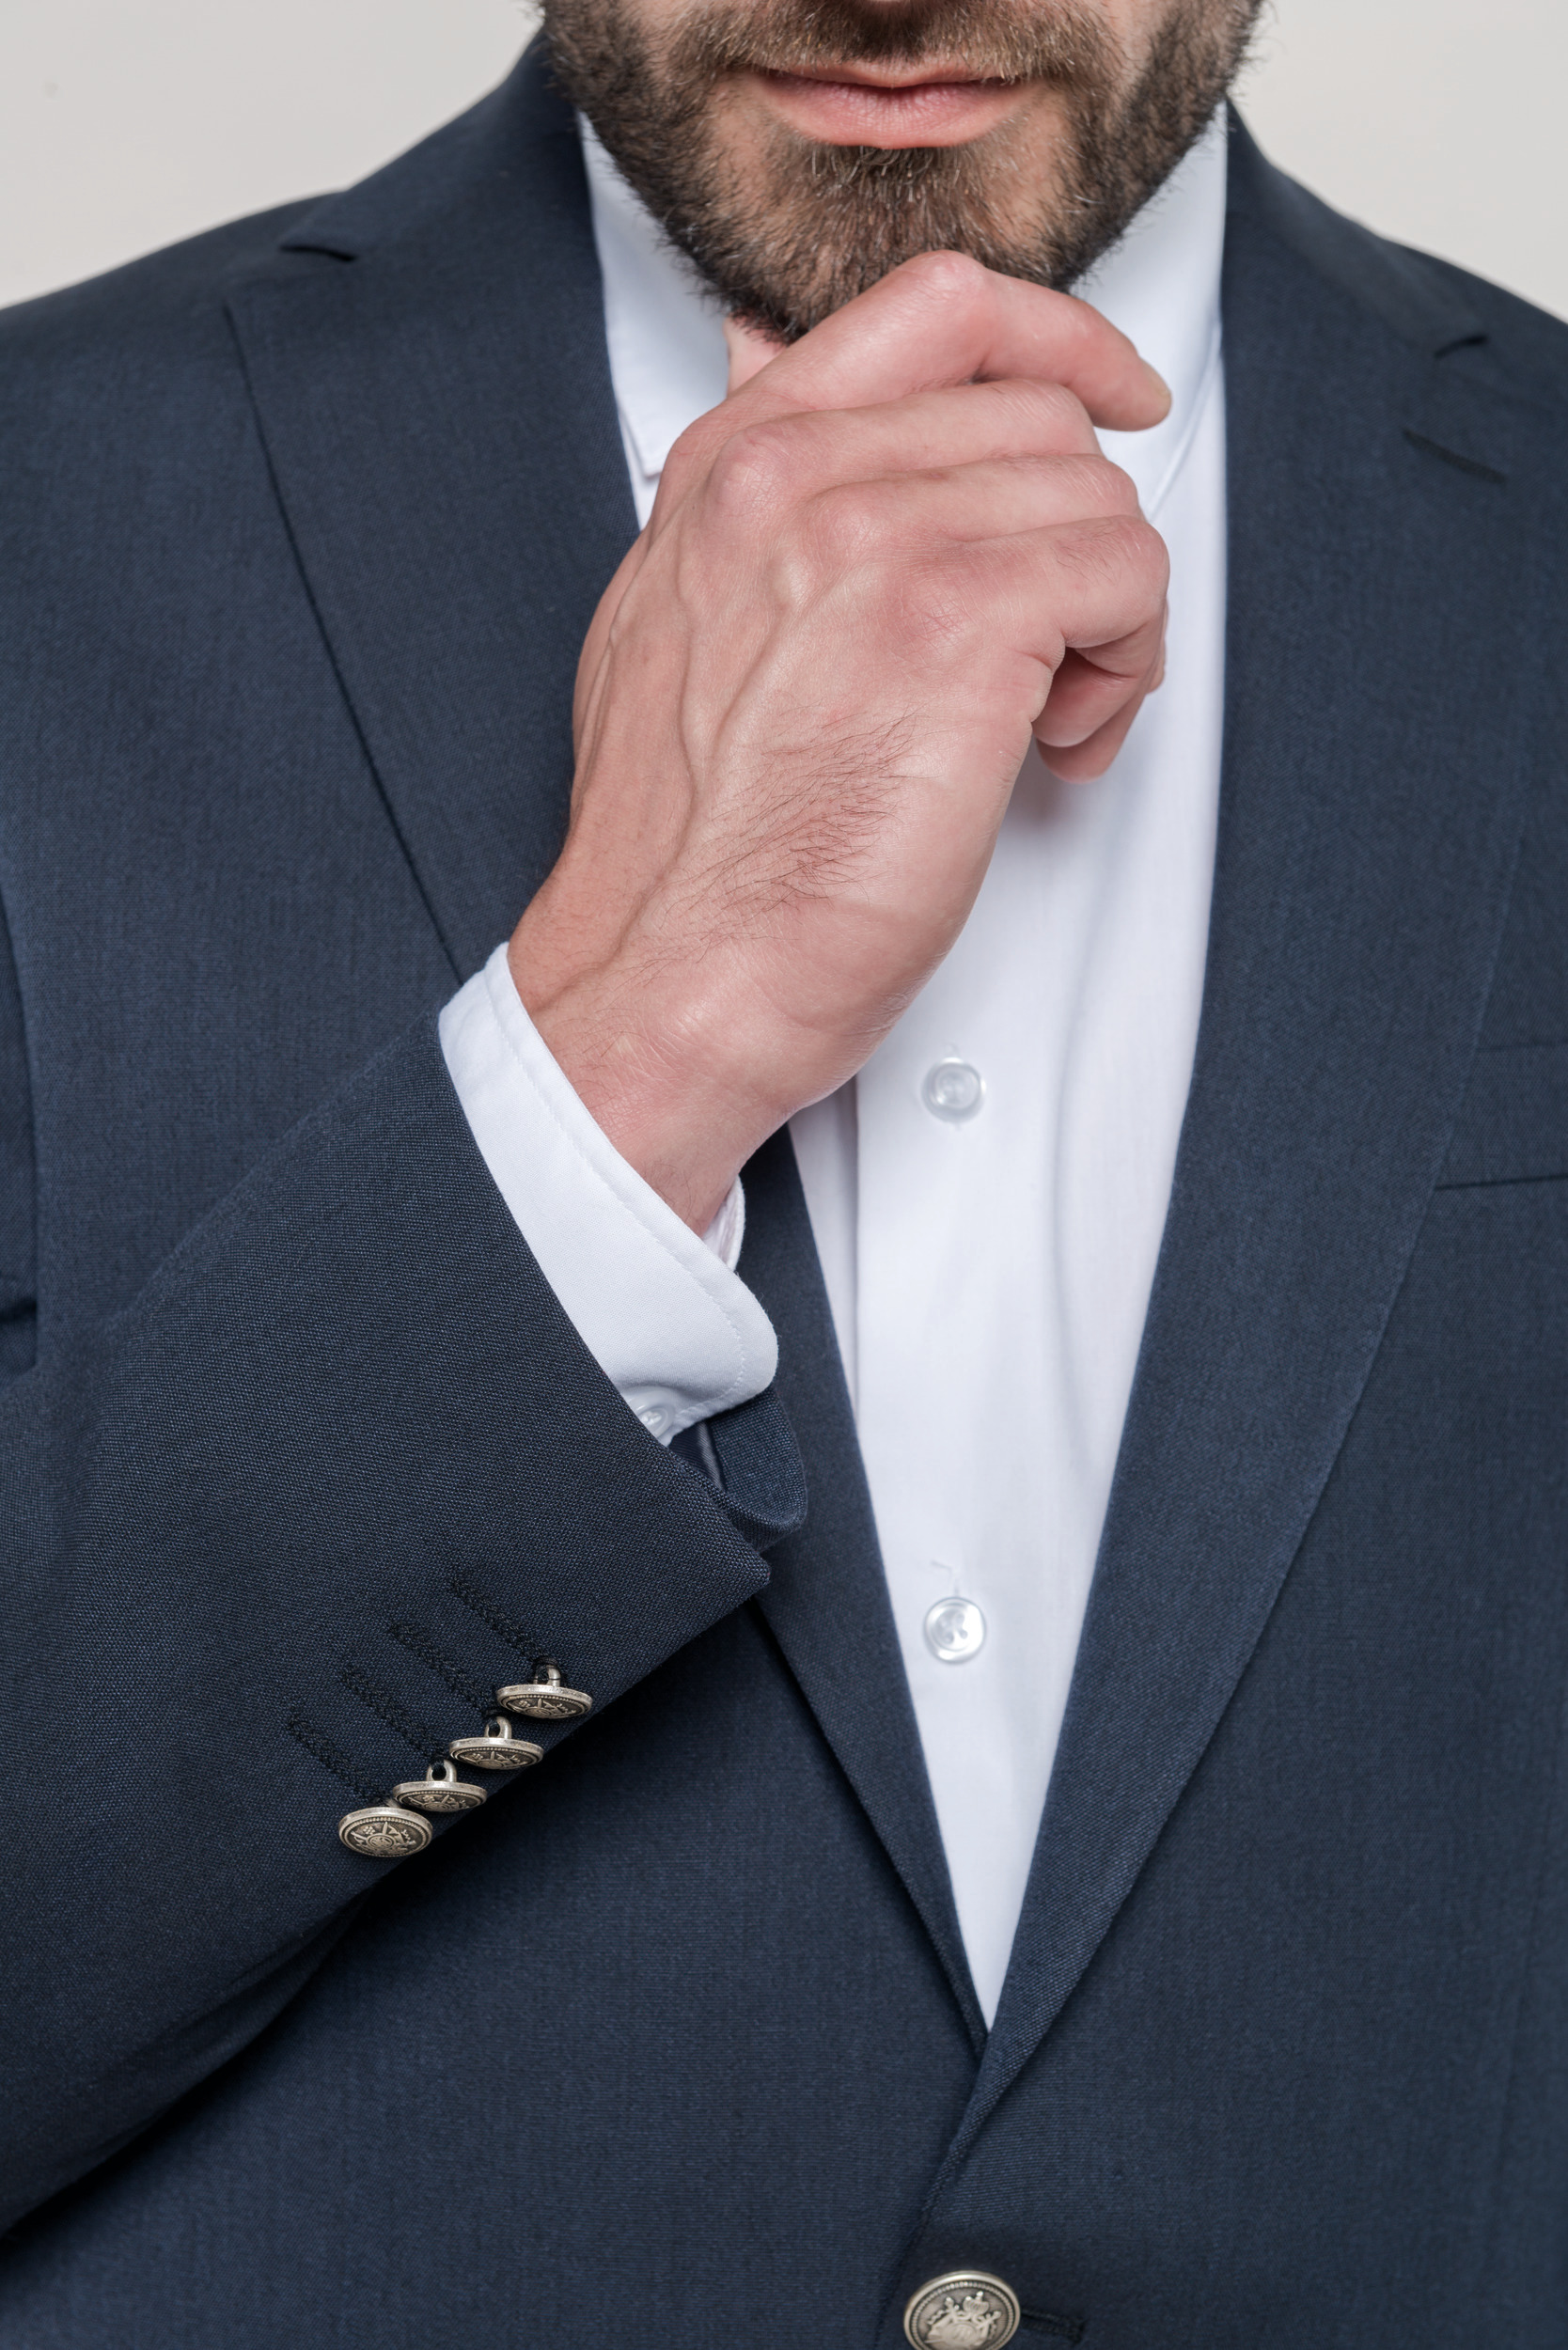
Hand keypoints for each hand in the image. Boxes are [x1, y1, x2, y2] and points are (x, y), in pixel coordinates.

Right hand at [509, 252, 1170, 1229]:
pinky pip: (1126, 574)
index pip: (939, 314)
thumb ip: (748, 514)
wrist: (669, 975)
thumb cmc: (683, 854)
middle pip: (1041, 421)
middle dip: (1074, 537)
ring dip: (1106, 618)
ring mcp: (879, 540)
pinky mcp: (962, 624)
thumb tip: (796, 408)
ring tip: (1042, 721)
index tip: (1113, 398)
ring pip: (1098, 501)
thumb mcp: (671, 630)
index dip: (1059, 343)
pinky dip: (1125, 666)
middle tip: (1049, 655)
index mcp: (735, 466)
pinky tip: (1057, 744)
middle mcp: (801, 478)